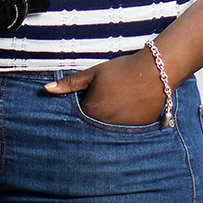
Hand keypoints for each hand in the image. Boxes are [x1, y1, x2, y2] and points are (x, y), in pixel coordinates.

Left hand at [44, 49, 167, 125]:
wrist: (156, 72)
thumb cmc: (122, 70)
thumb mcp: (94, 73)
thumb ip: (70, 83)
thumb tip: (46, 89)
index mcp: (91, 111)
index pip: (77, 117)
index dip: (82, 106)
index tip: (91, 97)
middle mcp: (104, 125)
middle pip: (91, 126)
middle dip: (94, 117)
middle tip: (107, 101)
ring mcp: (121, 131)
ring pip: (107, 131)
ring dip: (108, 122)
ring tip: (119, 103)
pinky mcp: (136, 132)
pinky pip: (124, 132)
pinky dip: (123, 124)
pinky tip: (130, 109)